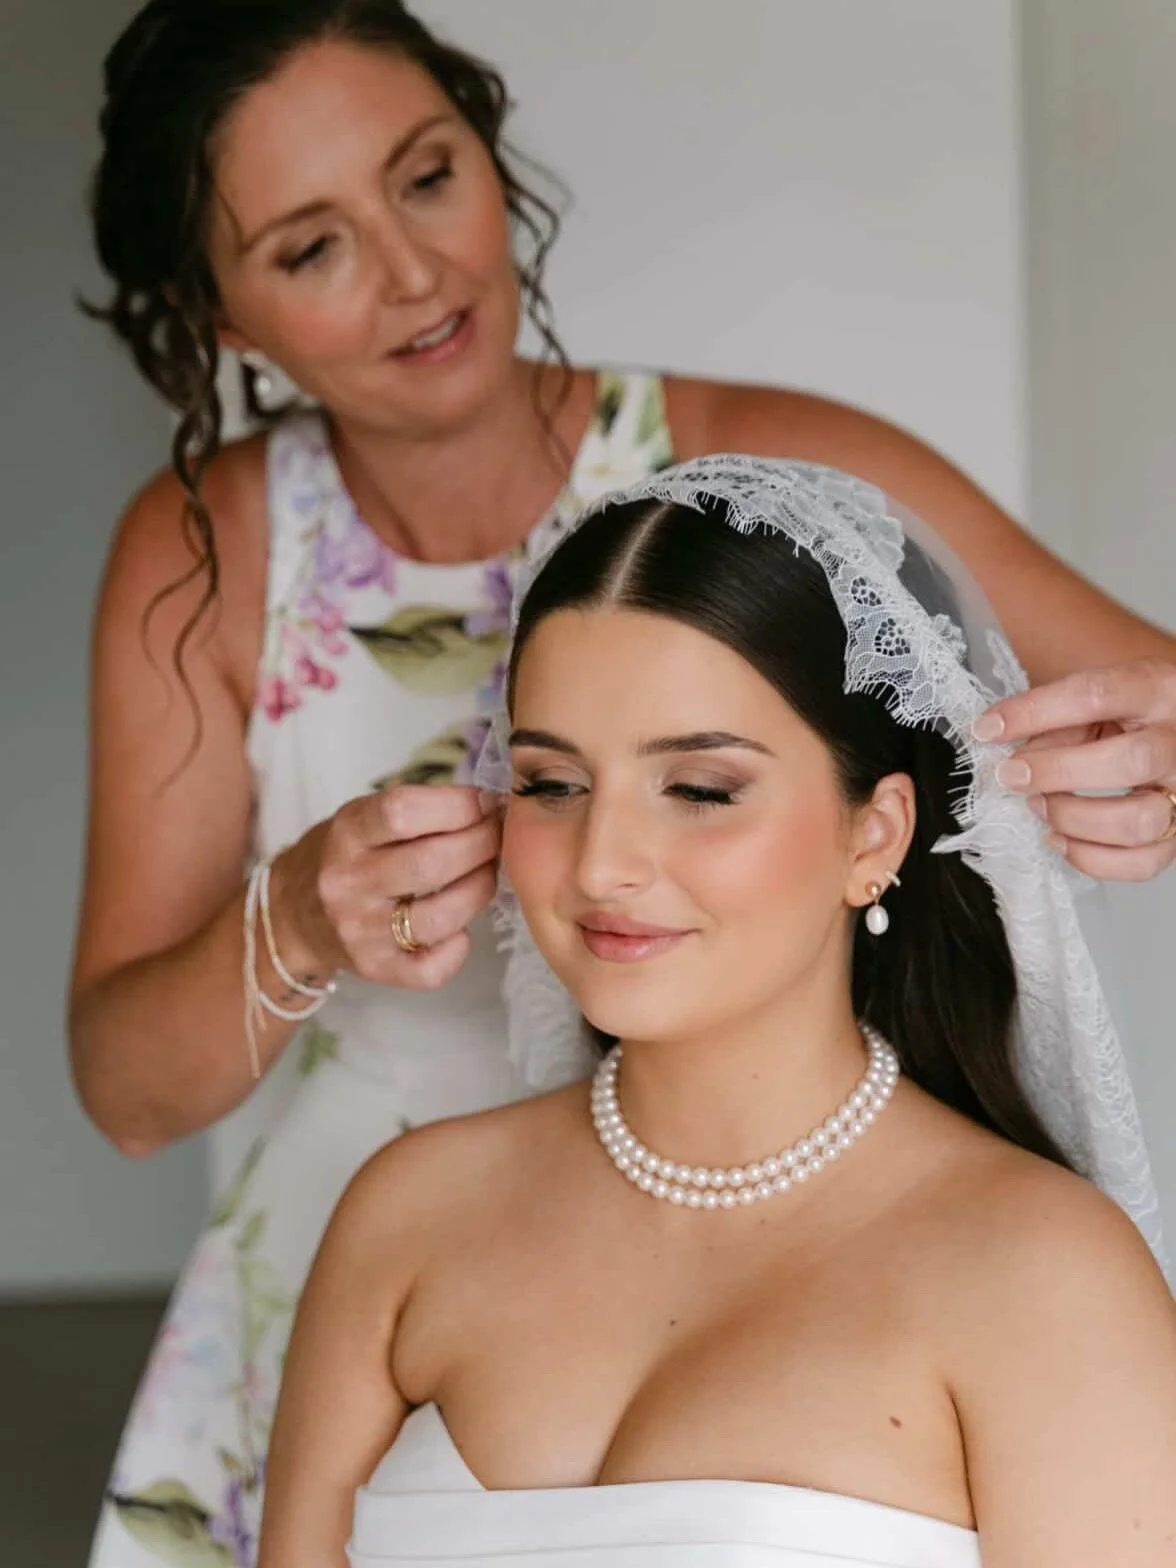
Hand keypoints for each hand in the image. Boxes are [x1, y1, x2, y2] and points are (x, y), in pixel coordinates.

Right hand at [271, 785, 501, 989]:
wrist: (292, 916)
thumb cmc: (344, 857)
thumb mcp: (363, 818)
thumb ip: (417, 811)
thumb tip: (490, 805)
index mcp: (347, 833)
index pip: (404, 812)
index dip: (458, 805)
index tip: (486, 803)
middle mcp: (348, 882)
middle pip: (430, 863)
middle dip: (482, 844)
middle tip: (497, 837)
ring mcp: (360, 931)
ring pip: (441, 916)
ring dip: (480, 889)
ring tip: (486, 874)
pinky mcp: (374, 968)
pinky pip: (430, 970)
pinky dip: (458, 948)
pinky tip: (460, 928)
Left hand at [975, 659, 1175, 881]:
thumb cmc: (1128, 713)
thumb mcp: (1097, 700)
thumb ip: (1057, 722)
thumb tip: (1014, 759)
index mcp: (1158, 688)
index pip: (1096, 695)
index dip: (1035, 713)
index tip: (988, 729)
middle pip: (1130, 762)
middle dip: (1057, 773)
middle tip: (1013, 776)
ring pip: (1140, 820)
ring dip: (1075, 819)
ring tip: (1038, 806)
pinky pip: (1142, 862)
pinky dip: (1091, 858)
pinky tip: (1060, 839)